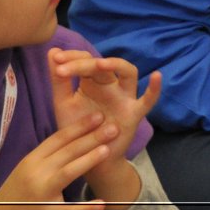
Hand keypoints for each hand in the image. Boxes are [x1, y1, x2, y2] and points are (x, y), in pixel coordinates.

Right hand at [0, 112, 114, 209]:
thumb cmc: (14, 196)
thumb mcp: (24, 171)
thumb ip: (45, 158)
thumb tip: (73, 140)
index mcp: (30, 161)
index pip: (57, 139)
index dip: (79, 126)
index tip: (98, 116)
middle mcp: (35, 174)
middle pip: (67, 152)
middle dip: (92, 138)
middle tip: (114, 128)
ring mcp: (41, 194)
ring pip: (68, 173)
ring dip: (89, 160)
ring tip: (107, 151)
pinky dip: (85, 208)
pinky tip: (101, 203)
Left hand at [48, 49, 159, 201]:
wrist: (84, 158)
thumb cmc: (76, 129)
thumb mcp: (64, 103)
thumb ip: (59, 81)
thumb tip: (53, 51)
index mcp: (93, 81)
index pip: (86, 60)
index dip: (72, 58)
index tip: (55, 60)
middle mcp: (111, 85)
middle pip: (103, 66)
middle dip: (83, 64)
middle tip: (62, 68)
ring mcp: (124, 98)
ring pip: (129, 73)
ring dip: (117, 65)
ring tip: (100, 64)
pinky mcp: (133, 113)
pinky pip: (148, 100)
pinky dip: (154, 89)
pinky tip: (156, 77)